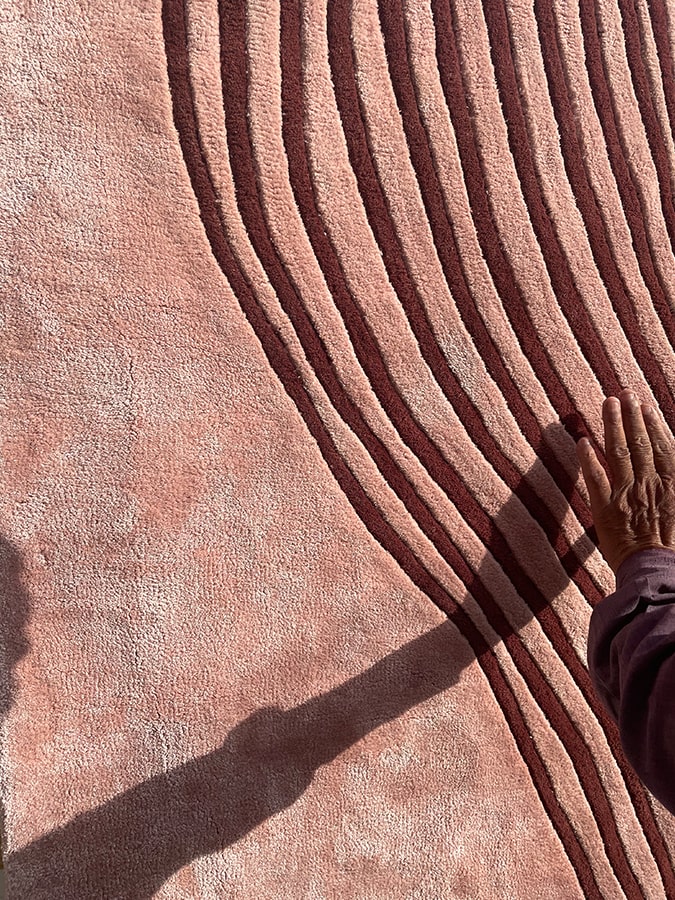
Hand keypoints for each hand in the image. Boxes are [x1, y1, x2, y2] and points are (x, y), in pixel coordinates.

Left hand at [577, 388, 674, 573]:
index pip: (662, 446)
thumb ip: (672, 483)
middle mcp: (649, 485)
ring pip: (618, 453)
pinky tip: (582, 440)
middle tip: (623, 394)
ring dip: (612, 426)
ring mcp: (626, 496)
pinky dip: (588, 458)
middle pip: (639, 443)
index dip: (652, 424)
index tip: (644, 406)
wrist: (657, 573)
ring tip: (607, 404)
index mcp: (672, 485)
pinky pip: (595, 479)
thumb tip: (666, 464)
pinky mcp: (605, 510)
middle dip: (631, 416)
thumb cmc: (673, 547)